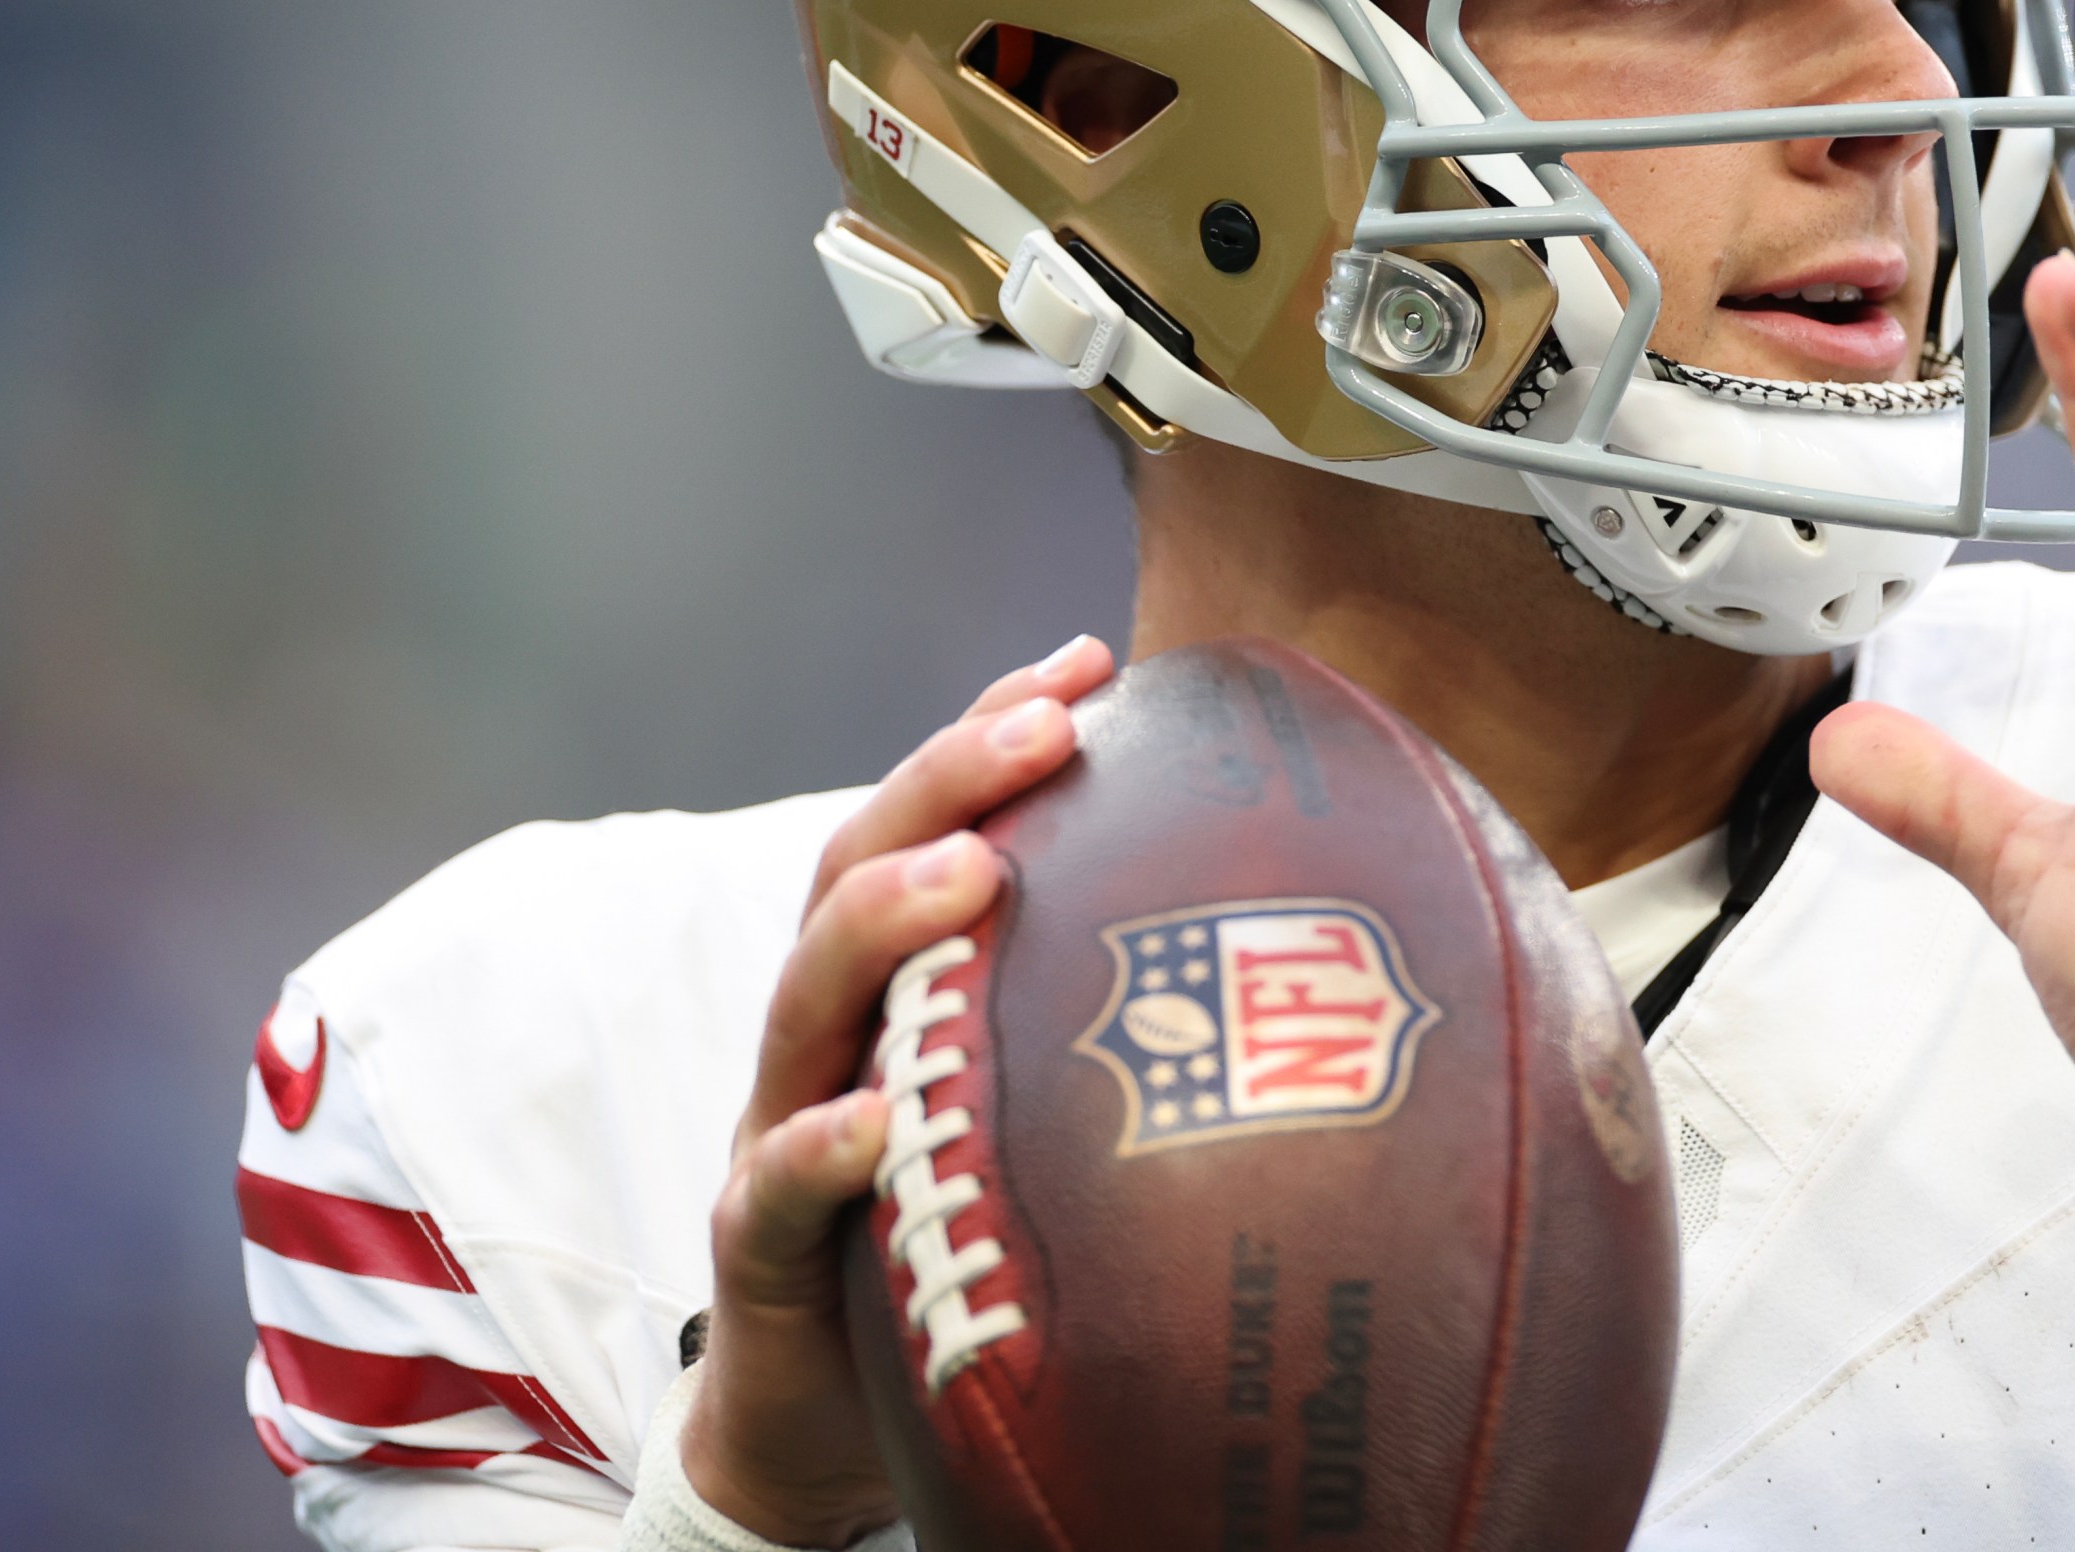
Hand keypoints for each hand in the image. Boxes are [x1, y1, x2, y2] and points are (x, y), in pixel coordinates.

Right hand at [680, 634, 1112, 1545]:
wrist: (821, 1416)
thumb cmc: (952, 1231)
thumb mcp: (1037, 1109)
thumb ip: (1119, 1028)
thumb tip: (1314, 965)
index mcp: (898, 985)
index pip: (932, 824)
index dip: (993, 732)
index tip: (1091, 658)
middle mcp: (830, 1032)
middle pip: (858, 871)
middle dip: (946, 780)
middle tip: (1041, 723)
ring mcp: (779, 1126)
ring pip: (804, 999)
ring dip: (882, 922)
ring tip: (967, 871)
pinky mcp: (760, 1246)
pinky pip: (776, 1186)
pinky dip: (822, 1145)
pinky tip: (876, 1117)